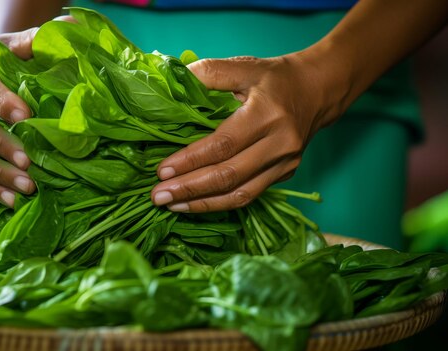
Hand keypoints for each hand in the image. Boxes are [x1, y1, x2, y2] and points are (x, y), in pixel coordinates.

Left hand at [151, 54, 344, 212]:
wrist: (318, 90)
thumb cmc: (276, 78)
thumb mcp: (246, 66)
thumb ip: (210, 72)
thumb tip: (174, 80)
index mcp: (267, 114)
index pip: (223, 145)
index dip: (190, 160)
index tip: (161, 171)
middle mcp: (279, 143)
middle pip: (228, 175)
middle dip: (190, 188)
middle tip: (158, 196)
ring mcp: (285, 163)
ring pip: (239, 193)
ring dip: (203, 203)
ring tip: (172, 205)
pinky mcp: (285, 175)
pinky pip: (249, 195)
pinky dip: (220, 202)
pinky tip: (195, 203)